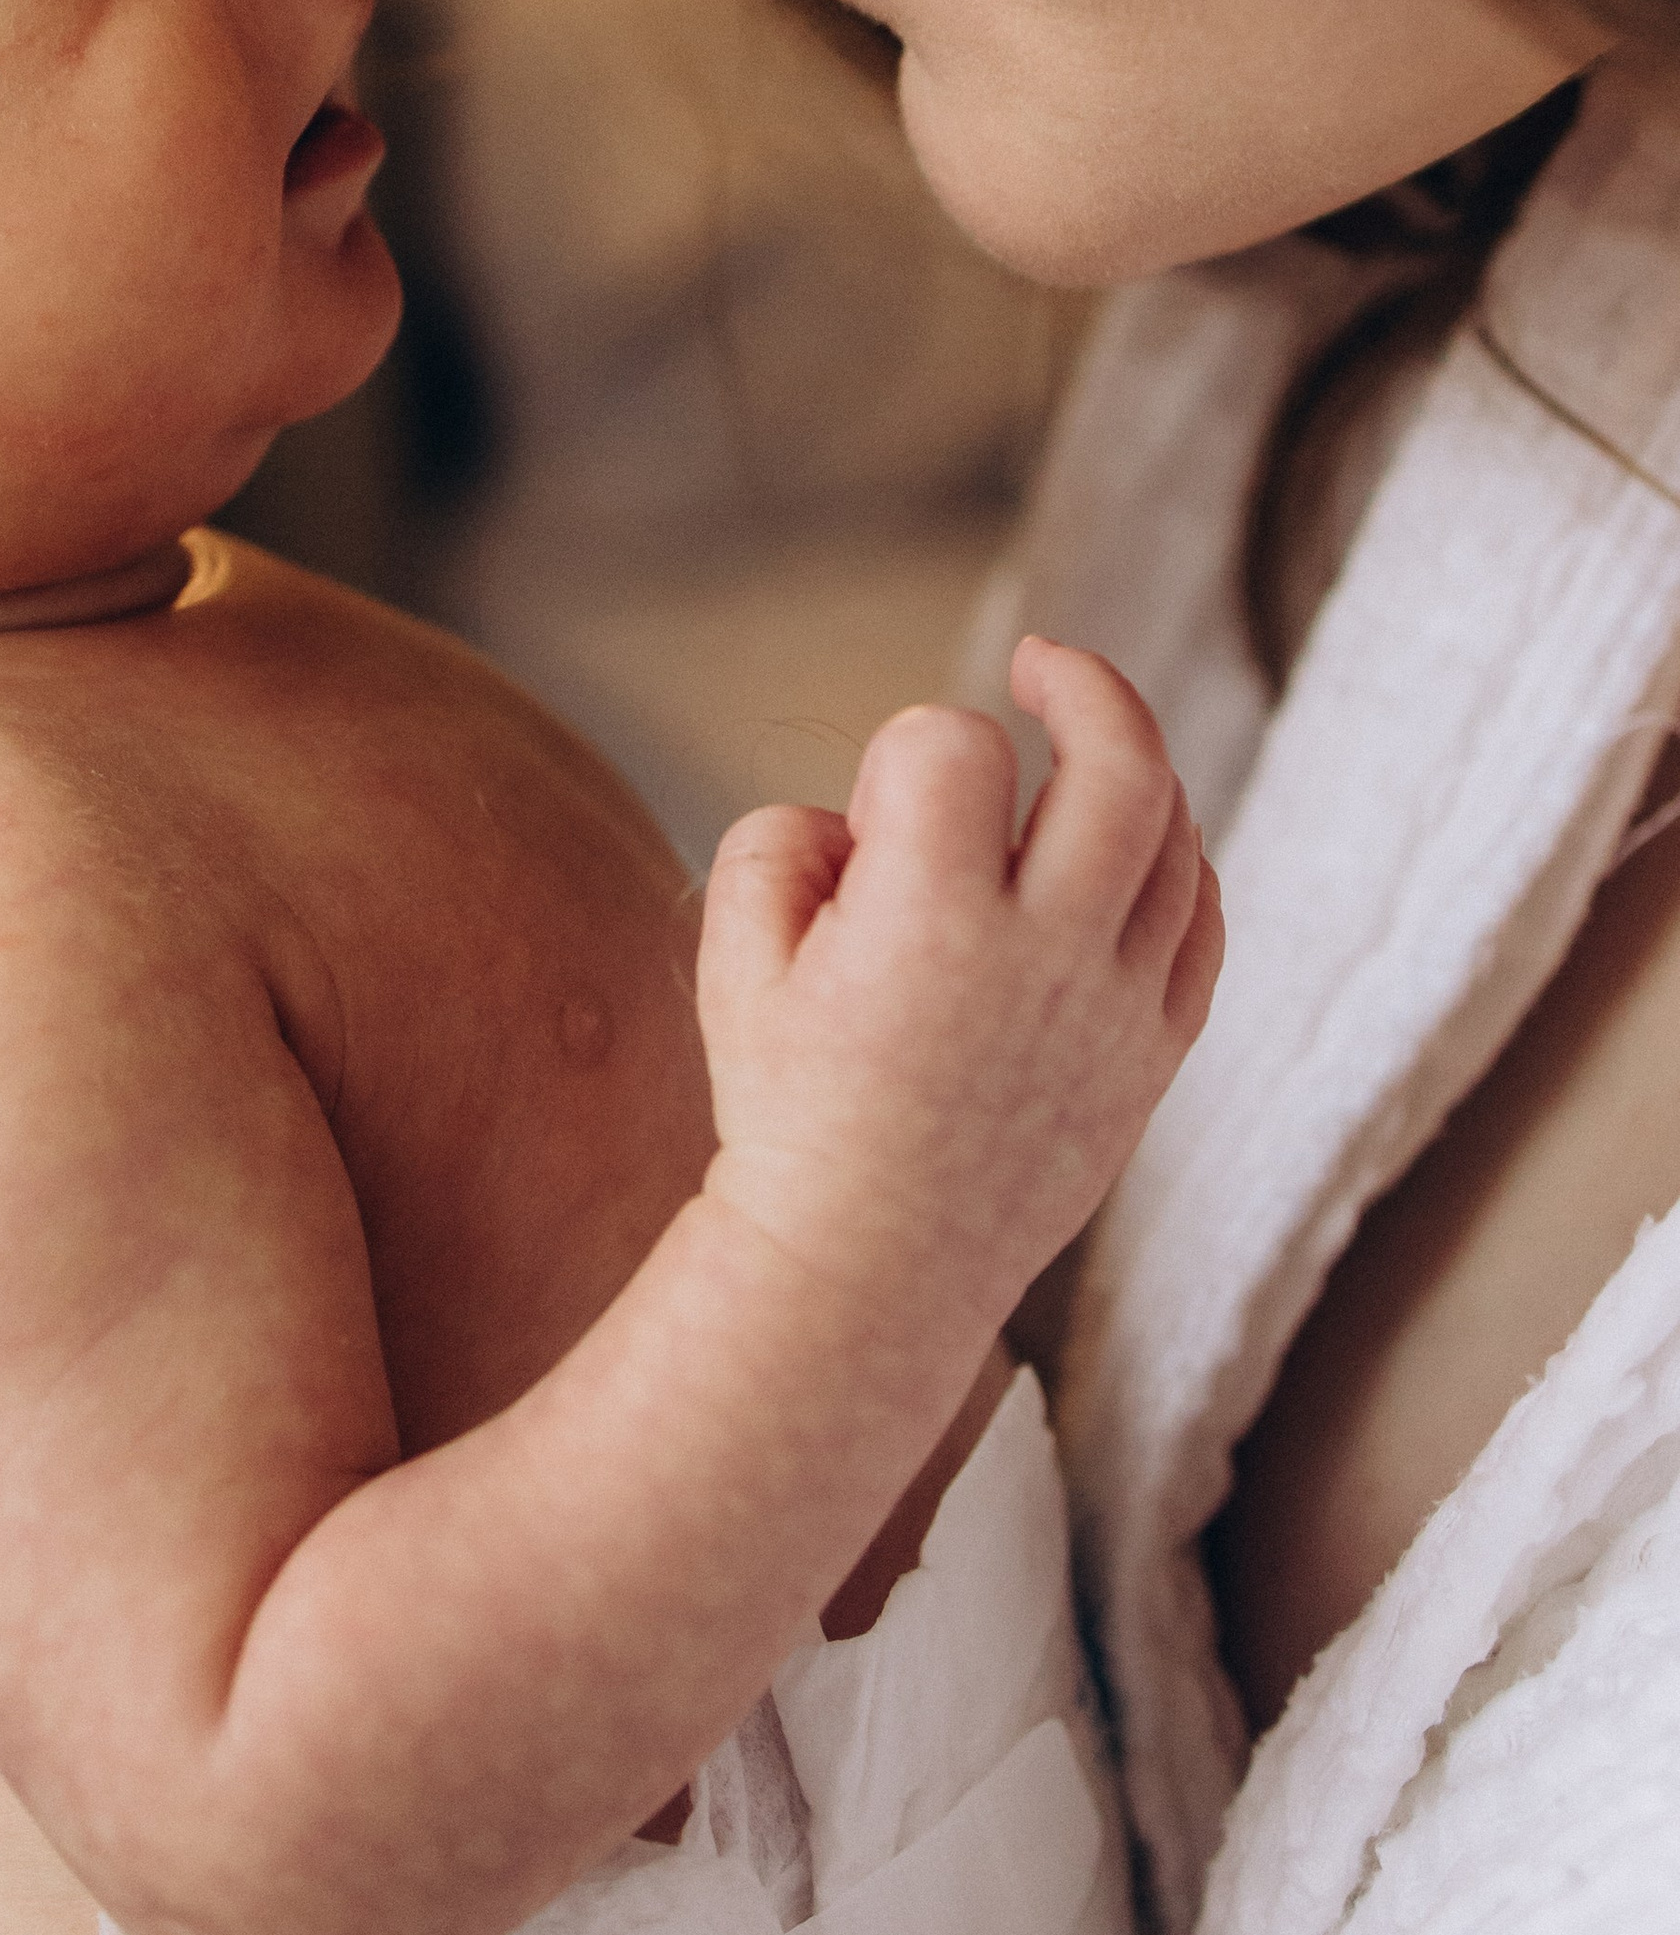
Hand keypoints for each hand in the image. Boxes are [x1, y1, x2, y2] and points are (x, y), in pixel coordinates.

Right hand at [698, 636, 1219, 1330]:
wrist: (868, 1272)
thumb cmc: (788, 1110)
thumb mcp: (732, 961)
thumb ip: (782, 839)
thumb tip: (869, 817)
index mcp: (928, 925)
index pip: (953, 743)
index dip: (907, 751)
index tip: (879, 819)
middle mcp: (1044, 957)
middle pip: (1120, 760)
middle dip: (1081, 684)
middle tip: (1039, 662)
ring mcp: (1117, 1010)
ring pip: (1175, 835)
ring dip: (1128, 766)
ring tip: (1075, 752)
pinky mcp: (1155, 1057)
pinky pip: (1202, 923)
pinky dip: (1178, 862)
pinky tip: (1129, 845)